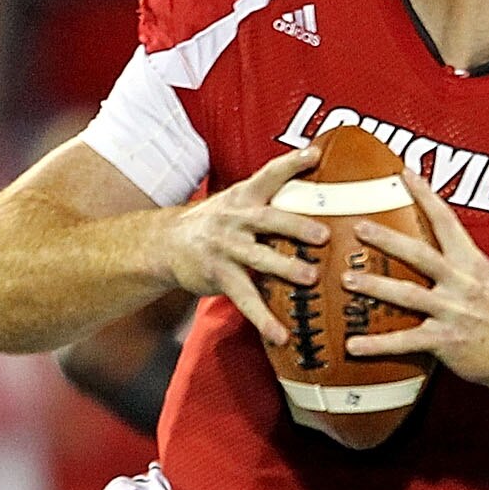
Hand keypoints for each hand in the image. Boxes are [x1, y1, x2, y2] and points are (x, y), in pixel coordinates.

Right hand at [155, 144, 327, 345]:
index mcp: (244, 197)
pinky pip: (244, 299)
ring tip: (311, 279)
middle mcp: (235, 220)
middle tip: (324, 235)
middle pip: (269, 219)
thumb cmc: (214, 223)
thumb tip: (315, 195)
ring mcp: (225, 248)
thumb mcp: (236, 202)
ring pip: (259, 258)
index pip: (269, 175)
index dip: (292, 164)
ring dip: (285, 268)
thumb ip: (269, 199)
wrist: (165, 243)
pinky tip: (281, 335)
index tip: (315, 154)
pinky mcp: (218, 276)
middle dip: (296, 226)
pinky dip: (263, 319)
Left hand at [339, 166, 488, 386]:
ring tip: (346, 279)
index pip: (447, 221)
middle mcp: (462, 283)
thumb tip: (425, 247)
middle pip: (420, 255)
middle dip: (387, 240)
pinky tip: (352, 344)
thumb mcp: (486, 280)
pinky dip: (377, 344)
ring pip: (408, 295)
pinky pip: (406, 341)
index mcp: (472, 262)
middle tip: (359, 227)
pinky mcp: (446, 341)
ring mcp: (454, 312)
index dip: (426, 195)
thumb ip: (458, 264)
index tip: (404, 173)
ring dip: (375, 287)